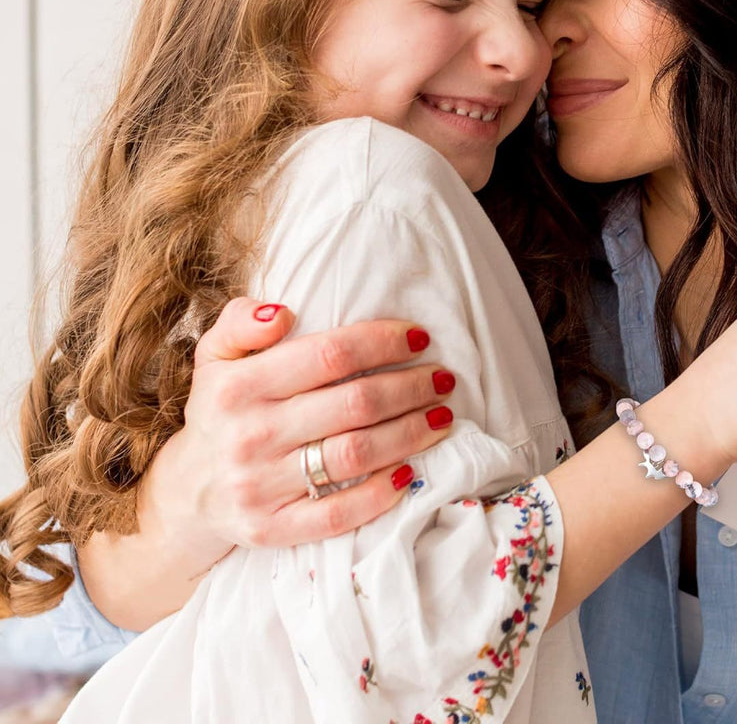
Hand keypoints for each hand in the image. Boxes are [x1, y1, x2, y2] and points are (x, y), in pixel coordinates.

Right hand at [146, 298, 455, 564]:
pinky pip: (336, 515)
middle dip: (410, 387)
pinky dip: (379, 494)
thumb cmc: (220, 410)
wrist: (187, 492)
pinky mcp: (271, 530)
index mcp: (239, 385)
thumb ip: (242, 321)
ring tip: (442, 416)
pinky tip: (410, 472)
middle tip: (443, 379)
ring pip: (354, 455)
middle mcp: (249, 435)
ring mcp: (260, 486)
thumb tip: (283, 313)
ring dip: (410, 433)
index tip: (420, 337)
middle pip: (354, 404)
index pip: (330, 355)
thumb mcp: (216, 355)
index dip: (383, 342)